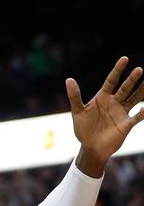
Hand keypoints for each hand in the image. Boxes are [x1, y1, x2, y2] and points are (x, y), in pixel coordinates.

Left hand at [67, 56, 143, 171]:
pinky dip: (142, 113)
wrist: (90, 147)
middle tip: (139, 69)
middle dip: (132, 79)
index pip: (112, 80)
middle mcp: (114, 102)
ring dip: (141, 91)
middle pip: (125, 88)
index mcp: (102, 97)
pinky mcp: (126, 124)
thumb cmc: (83, 129)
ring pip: (134, 99)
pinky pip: (137, 117)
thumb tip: (69, 79)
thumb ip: (74, 96)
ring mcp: (122, 112)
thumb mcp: (77, 112)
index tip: (125, 58)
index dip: (118, 70)